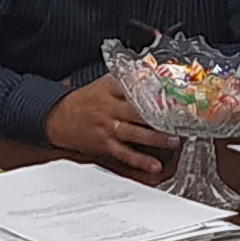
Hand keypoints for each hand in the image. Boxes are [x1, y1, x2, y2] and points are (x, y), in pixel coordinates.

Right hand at [44, 77, 172, 175]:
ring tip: (174, 141)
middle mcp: (110, 107)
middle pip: (138, 111)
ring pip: (135, 133)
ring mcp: (107, 127)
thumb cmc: (85, 100)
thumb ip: (127, 80)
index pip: (135, 87)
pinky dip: (140, 161)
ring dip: (156, 138)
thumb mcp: (104, 84)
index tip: (175, 95)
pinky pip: (124, 153)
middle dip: (161, 116)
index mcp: (111, 88)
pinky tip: (154, 165)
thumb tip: (153, 75)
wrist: (58, 117)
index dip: (156, 91)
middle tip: (181, 119)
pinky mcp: (105, 144)